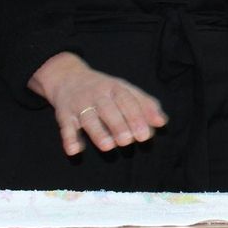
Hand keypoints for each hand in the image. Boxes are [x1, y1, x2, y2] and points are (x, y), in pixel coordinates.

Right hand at [29, 52, 167, 156]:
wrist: (68, 77)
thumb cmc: (105, 89)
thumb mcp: (125, 91)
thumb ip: (145, 105)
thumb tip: (162, 122)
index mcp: (115, 88)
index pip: (127, 100)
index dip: (137, 116)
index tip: (146, 134)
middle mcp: (97, 94)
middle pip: (108, 109)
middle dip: (118, 125)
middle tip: (128, 141)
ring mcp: (80, 104)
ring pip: (88, 118)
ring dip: (97, 132)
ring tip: (108, 146)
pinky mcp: (64, 114)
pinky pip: (65, 127)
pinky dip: (69, 139)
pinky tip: (75, 150)